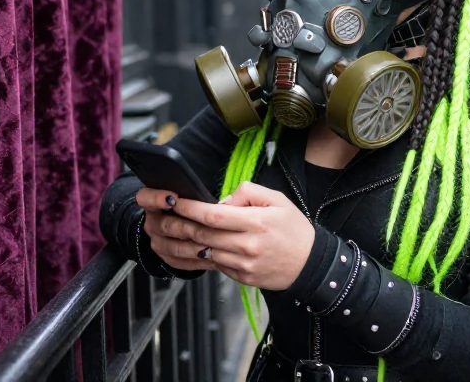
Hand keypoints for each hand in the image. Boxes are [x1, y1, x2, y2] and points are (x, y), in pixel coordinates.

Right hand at [136, 188, 213, 272]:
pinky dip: (199, 261)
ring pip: (175, 248)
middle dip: (189, 226)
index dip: (156, 198)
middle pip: (166, 226)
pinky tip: (214, 257)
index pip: (145, 198)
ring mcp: (159, 243)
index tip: (172, 199)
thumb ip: (203, 194)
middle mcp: (153, 223)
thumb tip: (224, 199)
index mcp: (155, 203)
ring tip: (215, 245)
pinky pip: (182, 262)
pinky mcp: (169, 259)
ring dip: (196, 247)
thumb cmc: (191, 206)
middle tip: (207, 226)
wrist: (183, 227)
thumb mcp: (195, 194)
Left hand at [170, 182, 314, 290]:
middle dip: (175, 224)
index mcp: (255, 223)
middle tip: (158, 216)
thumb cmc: (294, 230)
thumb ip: (248, 192)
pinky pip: (210, 266)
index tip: (174, 200)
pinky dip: (191, 259)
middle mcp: (246, 246)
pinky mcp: (240, 277)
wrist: (310, 265)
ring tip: (160, 233)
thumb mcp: (277, 200)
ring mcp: (242, 265)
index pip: (213, 215)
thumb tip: (220, 200)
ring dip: (176, 243)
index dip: (189, 208)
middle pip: (201, 235)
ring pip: (201, 253)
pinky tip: (177, 251)